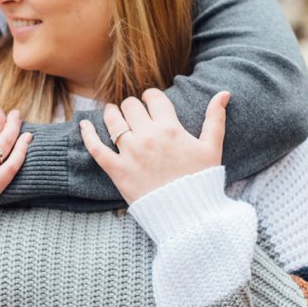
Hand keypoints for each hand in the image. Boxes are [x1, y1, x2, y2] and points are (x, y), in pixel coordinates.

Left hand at [80, 90, 228, 203]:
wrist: (188, 213)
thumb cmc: (201, 180)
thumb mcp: (212, 147)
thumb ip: (215, 118)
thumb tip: (224, 93)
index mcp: (170, 128)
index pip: (154, 99)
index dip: (151, 96)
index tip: (150, 101)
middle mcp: (148, 136)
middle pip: (130, 106)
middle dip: (132, 105)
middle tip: (133, 111)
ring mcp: (130, 152)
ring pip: (112, 120)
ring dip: (111, 113)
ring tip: (112, 112)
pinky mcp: (116, 169)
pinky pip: (95, 147)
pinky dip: (86, 134)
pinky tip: (83, 124)